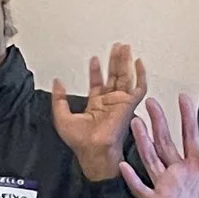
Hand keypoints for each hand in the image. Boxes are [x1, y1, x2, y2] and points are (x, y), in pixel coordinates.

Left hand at [48, 42, 149, 179]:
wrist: (94, 150)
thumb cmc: (80, 141)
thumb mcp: (62, 117)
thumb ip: (59, 99)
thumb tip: (57, 82)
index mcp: (96, 106)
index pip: (98, 84)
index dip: (96, 71)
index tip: (94, 59)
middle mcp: (110, 103)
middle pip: (114, 76)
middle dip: (115, 61)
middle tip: (116, 47)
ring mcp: (120, 103)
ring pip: (125, 77)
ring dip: (125, 62)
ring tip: (124, 48)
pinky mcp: (129, 105)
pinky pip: (139, 87)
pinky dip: (141, 75)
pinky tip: (138, 63)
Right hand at [120, 91, 198, 197]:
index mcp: (198, 166)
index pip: (190, 136)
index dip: (187, 117)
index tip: (183, 98)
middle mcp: (179, 172)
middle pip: (165, 142)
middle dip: (159, 122)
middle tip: (150, 102)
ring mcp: (166, 187)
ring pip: (151, 159)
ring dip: (143, 141)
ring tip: (135, 123)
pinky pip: (141, 189)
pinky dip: (132, 178)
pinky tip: (124, 165)